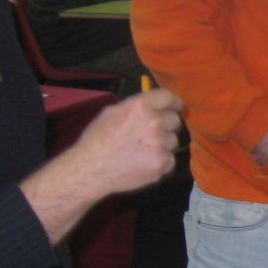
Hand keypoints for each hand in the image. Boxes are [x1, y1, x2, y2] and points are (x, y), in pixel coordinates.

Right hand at [67, 88, 183, 196]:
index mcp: (140, 107)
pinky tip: (144, 162)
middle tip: (151, 133)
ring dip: (163, 144)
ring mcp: (160, 144)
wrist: (90, 169)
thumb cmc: (96, 140)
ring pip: (173, 140)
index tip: (177, 107)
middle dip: (166, 125)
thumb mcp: (111, 113)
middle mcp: (153, 123)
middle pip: (175, 120)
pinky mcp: (162, 163)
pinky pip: (171, 159)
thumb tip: (152, 105)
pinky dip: (161, 161)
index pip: (168, 97)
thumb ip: (135, 107)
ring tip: (142, 150)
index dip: (174, 102)